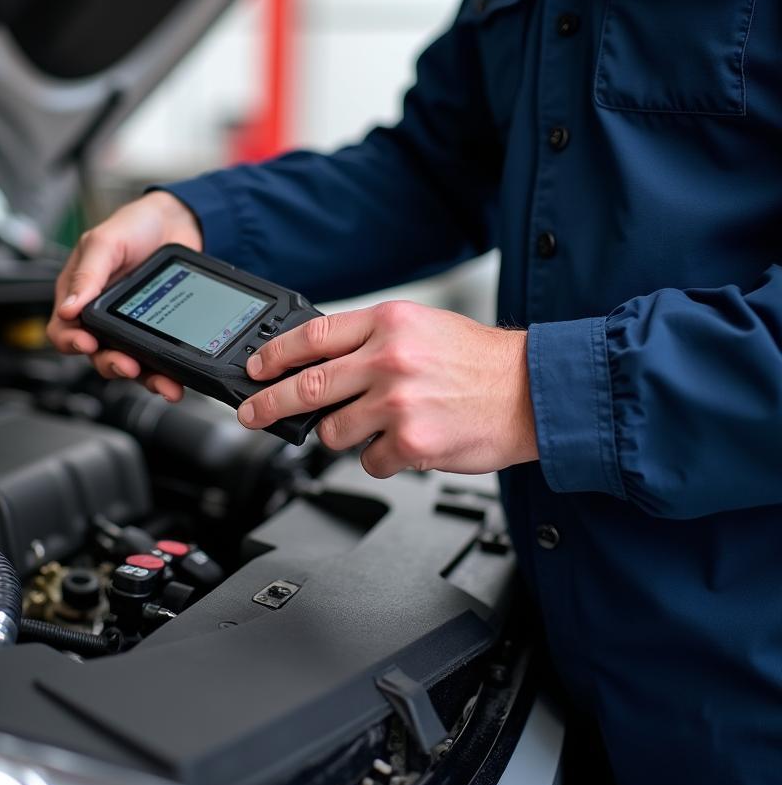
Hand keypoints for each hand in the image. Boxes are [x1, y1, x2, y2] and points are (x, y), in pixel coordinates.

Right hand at [47, 191, 201, 398]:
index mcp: (79, 294)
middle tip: (128, 365)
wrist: (179, 222)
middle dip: (112, 364)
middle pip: (96, 354)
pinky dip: (164, 371)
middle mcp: (101, 315)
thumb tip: (68, 306)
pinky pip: (154, 358)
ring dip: (142, 377)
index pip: (63, 329)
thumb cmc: (134, 226)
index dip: (71, 342)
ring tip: (161, 382)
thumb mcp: (105, 242)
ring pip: (127, 362)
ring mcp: (129, 325)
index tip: (88, 343)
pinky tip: (175, 377)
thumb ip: (87, 273)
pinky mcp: (155, 331)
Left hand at [237, 301, 537, 477]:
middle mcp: (390, 359)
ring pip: (334, 431)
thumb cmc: (480, 361)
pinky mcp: (411, 443)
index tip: (256, 369)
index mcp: (390, 323)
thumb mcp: (422, 328)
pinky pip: (370, 461)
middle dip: (269, 404)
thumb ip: (371, 340)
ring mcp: (398, 403)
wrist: (533, 392)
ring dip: (342, 434)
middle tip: (251, 413)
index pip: (313, 336)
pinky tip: (407, 442)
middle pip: (308, 386)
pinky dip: (381, 458)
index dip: (274, 355)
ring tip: (376, 424)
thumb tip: (320, 363)